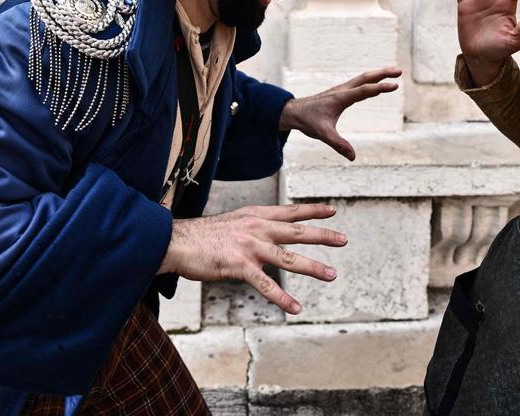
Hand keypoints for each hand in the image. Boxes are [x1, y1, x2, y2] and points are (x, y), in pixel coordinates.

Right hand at [157, 203, 346, 314]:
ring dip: (313, 267)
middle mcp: (256, 227)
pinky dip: (283, 298)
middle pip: (297, 231)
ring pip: (289, 257)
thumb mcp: (230, 224)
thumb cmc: (200, 236)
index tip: (332, 211)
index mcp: (254, 215)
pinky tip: (295, 308)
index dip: (312, 211)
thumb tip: (262, 238)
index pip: (289, 212)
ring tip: (332, 274)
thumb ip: (249, 229)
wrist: (175, 241)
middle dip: (323, 235)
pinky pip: (266, 285)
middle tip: (344, 239)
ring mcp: (250, 246)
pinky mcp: (240, 266)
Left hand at [278, 67, 401, 159]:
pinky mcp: (340, 92)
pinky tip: (376, 84)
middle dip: (383, 74)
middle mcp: (342, 90)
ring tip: (394, 74)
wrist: (293, 111)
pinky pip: (359, 83)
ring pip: (363, 78)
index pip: (364, 91)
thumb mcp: (323, 134)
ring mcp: (341, 90)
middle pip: (366, 78)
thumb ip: (338, 145)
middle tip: (400, 71)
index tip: (395, 86)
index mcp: (340, 98)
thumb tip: (352, 157)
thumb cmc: (308, 121)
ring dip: (379, 75)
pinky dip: (370, 81)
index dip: (380, 88)